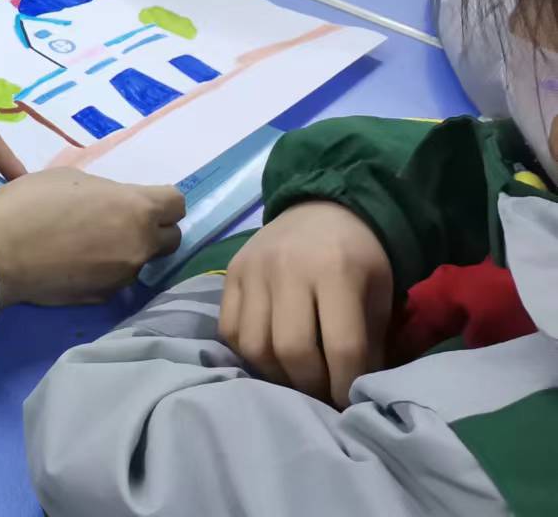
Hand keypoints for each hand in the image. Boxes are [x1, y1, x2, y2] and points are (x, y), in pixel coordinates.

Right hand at [0, 171, 183, 305]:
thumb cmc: (30, 202)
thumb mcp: (70, 178)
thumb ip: (106, 193)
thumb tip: (113, 206)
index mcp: (136, 208)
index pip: (177, 203)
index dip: (161, 199)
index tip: (140, 199)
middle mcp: (139, 244)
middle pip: (170, 237)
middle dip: (152, 227)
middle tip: (119, 220)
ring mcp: (123, 276)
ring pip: (141, 260)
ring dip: (126, 249)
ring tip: (89, 243)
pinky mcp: (104, 297)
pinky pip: (117, 279)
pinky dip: (105, 269)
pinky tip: (75, 262)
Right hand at [219, 200, 392, 407]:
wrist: (322, 208)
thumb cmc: (359, 257)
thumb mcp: (380, 293)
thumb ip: (371, 341)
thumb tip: (355, 391)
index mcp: (337, 270)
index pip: (342, 346)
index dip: (347, 385)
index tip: (350, 403)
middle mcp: (289, 268)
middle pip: (292, 349)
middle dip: (311, 385)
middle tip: (323, 394)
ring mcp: (254, 270)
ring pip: (255, 345)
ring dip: (277, 375)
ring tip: (295, 379)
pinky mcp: (230, 273)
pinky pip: (230, 329)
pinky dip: (249, 353)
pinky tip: (270, 355)